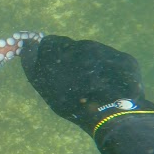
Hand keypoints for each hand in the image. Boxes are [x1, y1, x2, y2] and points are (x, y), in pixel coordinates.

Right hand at [20, 35, 153, 136]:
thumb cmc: (70, 101)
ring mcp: (107, 50)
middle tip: (72, 82)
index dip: (48, 55)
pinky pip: (113, 63)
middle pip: (73, 49)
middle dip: (71, 61)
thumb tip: (27, 44)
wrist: (109, 111)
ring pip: (95, 55)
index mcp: (63, 48)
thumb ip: (31, 61)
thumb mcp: (42, 84)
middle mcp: (85, 44)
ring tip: (92, 88)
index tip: (50, 68)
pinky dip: (109, 72)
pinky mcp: (125, 59)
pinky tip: (108, 87)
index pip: (50, 43)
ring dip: (91, 66)